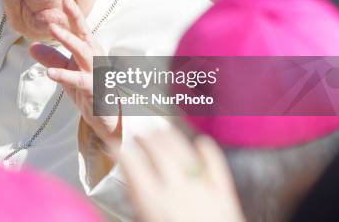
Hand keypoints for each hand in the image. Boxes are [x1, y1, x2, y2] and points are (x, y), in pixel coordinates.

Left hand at [29, 0, 121, 146]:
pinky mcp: (96, 91)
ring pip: (84, 52)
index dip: (74, 14)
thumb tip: (32, 46)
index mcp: (91, 53)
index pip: (82, 30)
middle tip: (59, 4)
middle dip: (73, 19)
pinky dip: (65, 75)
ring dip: (68, 39)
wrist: (108, 121)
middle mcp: (97, 59)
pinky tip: (49, 73)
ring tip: (52, 29)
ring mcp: (98, 74)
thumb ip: (52, 59)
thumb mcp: (67, 74)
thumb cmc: (90, 93)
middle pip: (84, 35)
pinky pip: (79, 81)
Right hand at [118, 127, 244, 221]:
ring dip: (170, 137)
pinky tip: (201, 142)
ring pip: (184, 151)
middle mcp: (177, 192)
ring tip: (161, 131)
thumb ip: (136, 208)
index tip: (112, 143)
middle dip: (144, 137)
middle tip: (136, 134)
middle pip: (157, 150)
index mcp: (152, 204)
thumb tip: (129, 191)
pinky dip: (208, 152)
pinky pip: (217, 167)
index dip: (119, 147)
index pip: (131, 162)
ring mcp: (204, 192)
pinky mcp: (225, 199)